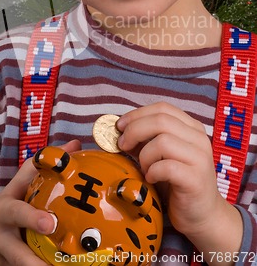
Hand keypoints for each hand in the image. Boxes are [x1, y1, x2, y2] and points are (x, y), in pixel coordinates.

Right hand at [0, 139, 81, 264]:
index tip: (50, 223)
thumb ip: (45, 163)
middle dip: (34, 261)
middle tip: (55, 265)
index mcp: (2, 210)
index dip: (31, 218)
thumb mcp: (23, 179)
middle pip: (16, 253)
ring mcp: (2, 257)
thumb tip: (75, 146)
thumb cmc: (15, 197)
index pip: (15, 212)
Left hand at [116, 103, 227, 238]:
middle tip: (122, 145)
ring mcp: (200, 158)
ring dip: (145, 155)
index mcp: (191, 128)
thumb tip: (119, 131)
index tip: (120, 126)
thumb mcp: (160, 156)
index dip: (137, 114)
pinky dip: (152, 171)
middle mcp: (199, 139)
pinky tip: (151, 179)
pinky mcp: (196, 180)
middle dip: (134, 130)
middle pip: (161, 120)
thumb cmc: (177, 183)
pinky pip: (167, 167)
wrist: (204, 216)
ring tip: (144, 168)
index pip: (163, 108)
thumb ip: (145, 141)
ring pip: (163, 141)